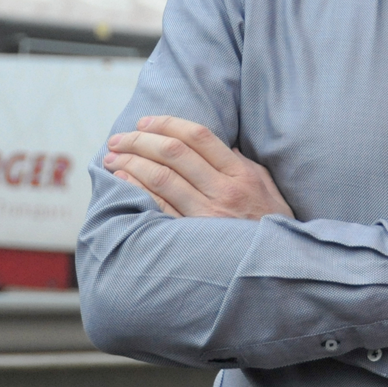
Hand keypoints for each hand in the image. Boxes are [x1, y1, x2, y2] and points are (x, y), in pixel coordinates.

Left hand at [104, 115, 294, 219]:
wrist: (275, 265)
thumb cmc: (270, 222)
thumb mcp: (264, 185)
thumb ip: (241, 163)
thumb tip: (218, 146)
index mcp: (240, 173)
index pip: (199, 137)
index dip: (167, 124)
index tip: (145, 121)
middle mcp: (223, 191)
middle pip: (174, 153)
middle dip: (140, 140)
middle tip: (119, 138)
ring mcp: (206, 215)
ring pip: (161, 178)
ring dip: (131, 163)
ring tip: (112, 158)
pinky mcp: (192, 237)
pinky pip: (159, 208)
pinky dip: (137, 190)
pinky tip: (122, 181)